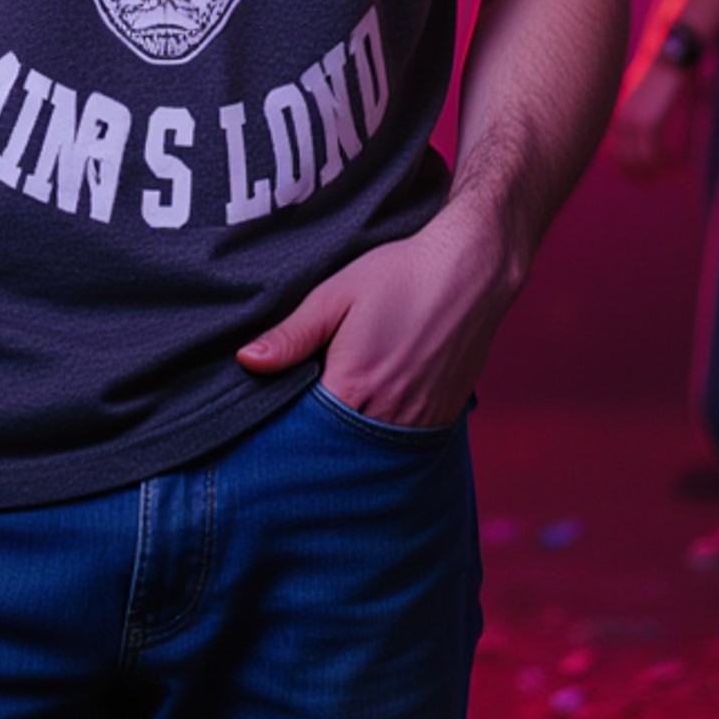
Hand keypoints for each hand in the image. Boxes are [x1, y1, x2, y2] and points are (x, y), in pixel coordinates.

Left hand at [237, 204, 516, 427]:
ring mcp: (420, 421)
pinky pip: (404, 442)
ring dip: (351, 440)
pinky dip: (384, 435)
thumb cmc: (400, 274)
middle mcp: (388, 415)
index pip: (304, 433)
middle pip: (338, 448)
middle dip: (317, 442)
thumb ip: (292, 335)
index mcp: (353, 387)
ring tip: (335, 418)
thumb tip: (247, 361)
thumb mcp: (336, 295)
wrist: (471, 268)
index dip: (285, 429)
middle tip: (298, 427)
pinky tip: (373, 411)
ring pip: (372, 450)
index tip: (269, 424)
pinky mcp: (444, 416)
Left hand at [608, 46, 693, 177]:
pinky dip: (668, 161)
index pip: (615, 153)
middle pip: (625, 162)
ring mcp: (634, 121)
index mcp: (619, 114)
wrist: (673, 56)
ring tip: (673, 169)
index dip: (630, 169)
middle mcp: (622, 120)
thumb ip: (645, 119)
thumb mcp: (649, 100)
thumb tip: (650, 142)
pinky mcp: (650, 121)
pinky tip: (679, 161)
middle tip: (662, 178)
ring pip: (641, 161)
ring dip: (658, 169)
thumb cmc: (666, 77)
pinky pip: (655, 153)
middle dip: (644, 175)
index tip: (647, 176)